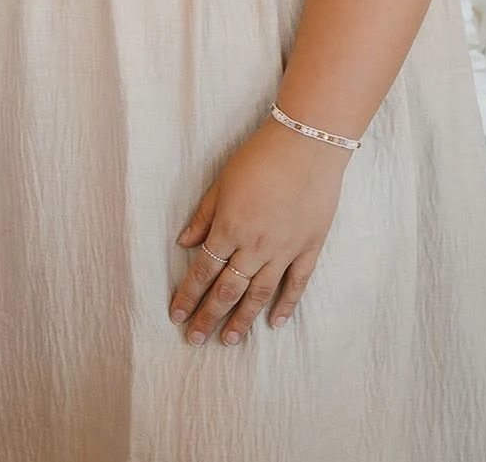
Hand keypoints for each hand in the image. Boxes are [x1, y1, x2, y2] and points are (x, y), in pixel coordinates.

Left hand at [169, 117, 350, 345]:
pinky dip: (285, 306)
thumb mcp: (221, 182)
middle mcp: (255, 245)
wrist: (307, 146)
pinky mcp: (309, 249)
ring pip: (258, 294)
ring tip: (228, 340)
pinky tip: (274, 323)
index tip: (177, 315)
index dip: (188, 294)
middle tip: (195, 339)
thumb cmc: (259, 157)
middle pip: (227, 289)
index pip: (203, 270)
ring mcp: (284, 250)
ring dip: (242, 319)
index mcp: (229, 227)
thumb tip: (183, 243)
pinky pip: (296, 285)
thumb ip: (204, 215)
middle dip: (208, 315)